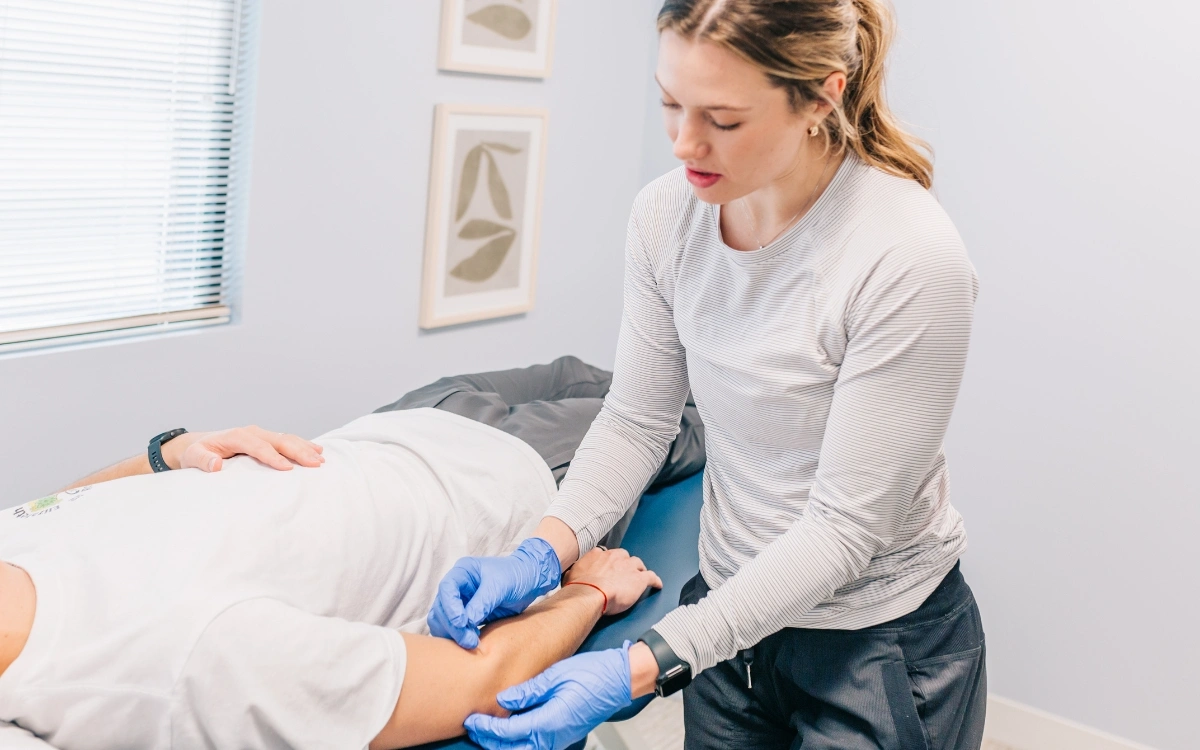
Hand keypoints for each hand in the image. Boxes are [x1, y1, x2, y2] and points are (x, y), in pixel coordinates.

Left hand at [164, 426, 324, 472]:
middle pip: (279, 440)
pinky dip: (303, 445)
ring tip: (321, 459)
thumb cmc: (198, 452)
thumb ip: (204, 460)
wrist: (200, 444)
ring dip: (305, 448)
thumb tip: (217, 464)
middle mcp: (252, 432)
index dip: (273, 457)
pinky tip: (317, 451)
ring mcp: (261, 434)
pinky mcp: (266, 439)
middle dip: (298, 451)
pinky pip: (287, 440)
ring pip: (287, 438)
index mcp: (237, 436)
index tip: (288, 468)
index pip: (259, 446)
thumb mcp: (194, 457)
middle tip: (316, 464)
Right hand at [428, 538, 560, 649]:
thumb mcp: (501, 586)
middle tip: (470, 640)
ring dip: (453, 634)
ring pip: (443, 620)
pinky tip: (472, 642)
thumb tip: (468, 621)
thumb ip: (484, 602)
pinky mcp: (464, 616)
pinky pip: (451, 629)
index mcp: (463, 572)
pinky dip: (457, 637)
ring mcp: (459, 602)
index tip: (461, 622)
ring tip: (473, 643)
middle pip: (442, 608)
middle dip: (454, 626)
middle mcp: (457, 587)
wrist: (529, 582)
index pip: (447, 589)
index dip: (450, 607)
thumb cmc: (515, 576)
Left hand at [465, 644, 632, 749]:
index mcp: (550, 722)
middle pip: (512, 749)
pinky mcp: (563, 735)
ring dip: (502, 743)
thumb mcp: (557, 675)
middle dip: (489, 740)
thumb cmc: (594, 674)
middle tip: (471, 725)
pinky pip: (536, 746)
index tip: (471, 718)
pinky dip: (518, 741)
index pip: (508, 732)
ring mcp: (560, 739)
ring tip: (486, 729)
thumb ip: (529, 691)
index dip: (487, 727)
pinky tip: (510, 729)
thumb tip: (503, 699)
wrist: (620, 679)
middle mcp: (554, 737)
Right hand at [564, 547, 661, 614]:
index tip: (608, 568)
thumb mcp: (570, 576)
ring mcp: (628, 566)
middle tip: (622, 574)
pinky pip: (651, 576)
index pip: (606, 554)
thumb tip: (570, 575)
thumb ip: (574, 572)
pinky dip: (654, 580)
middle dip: (624, 564)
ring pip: (637, 564)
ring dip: (638, 570)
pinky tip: (657, 584)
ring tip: (639, 577)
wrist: (589, 594)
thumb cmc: (578, 588)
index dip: (608, 562)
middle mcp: (614, 557)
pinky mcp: (639, 579)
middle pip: (624, 556)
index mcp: (597, 555)